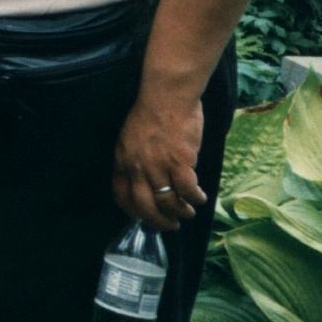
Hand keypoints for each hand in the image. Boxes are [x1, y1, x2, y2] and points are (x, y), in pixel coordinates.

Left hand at [111, 91, 204, 230]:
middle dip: (159, 221)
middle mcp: (137, 167)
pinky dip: (195, 199)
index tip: (144, 218)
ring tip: (188, 213)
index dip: (133, 211)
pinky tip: (200, 198)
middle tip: (171, 225)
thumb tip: (145, 181)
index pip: (121, 195)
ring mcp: (157, 166)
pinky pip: (187, 191)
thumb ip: (135, 159)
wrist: (167, 96)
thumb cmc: (152, 113)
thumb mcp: (131, 138)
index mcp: (122, 160)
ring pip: (167, 202)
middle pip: (144, 206)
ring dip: (180, 212)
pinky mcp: (179, 163)